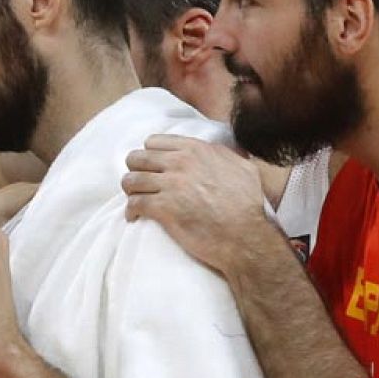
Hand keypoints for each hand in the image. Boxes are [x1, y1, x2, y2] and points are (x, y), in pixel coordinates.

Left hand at [122, 135, 267, 273]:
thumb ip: (224, 154)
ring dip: (131, 191)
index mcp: (196, 150)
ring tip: (136, 199)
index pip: (153, 142)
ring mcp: (170, 185)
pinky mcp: (163, 208)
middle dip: (135, 170)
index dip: (150, 155)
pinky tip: (135, 216)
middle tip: (140, 184)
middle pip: (136, 158)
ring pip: (130, 180)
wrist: (246, 236)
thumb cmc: (248, 204)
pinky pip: (133, 204)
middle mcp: (180, 163)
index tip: (152, 167)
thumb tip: (216, 151)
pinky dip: (131, 211)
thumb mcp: (243, 168)